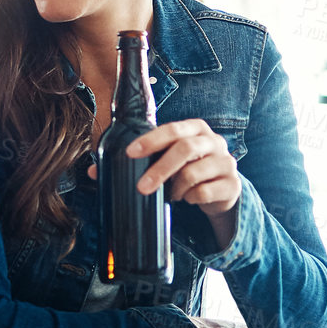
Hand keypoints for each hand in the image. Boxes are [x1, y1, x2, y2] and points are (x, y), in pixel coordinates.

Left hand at [131, 119, 241, 246]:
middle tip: (141, 187)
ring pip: (194, 173)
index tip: (130, 153)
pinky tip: (188, 198)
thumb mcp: (166, 160)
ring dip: (175, 187)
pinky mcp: (233, 185)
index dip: (151, 139)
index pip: (173, 129)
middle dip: (159, 169)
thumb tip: (93, 171)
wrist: (221, 189)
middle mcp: (214, 141)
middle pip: (185, 149)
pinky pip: (205, 193)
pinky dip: (190, 198)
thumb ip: (136, 161)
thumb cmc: (187, 168)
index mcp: (195, 128)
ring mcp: (226, 162)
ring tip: (170, 193)